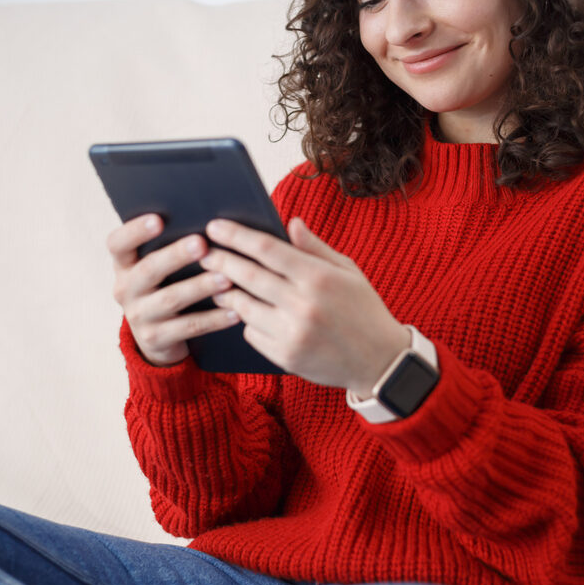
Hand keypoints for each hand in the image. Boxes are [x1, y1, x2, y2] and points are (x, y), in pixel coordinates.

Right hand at [106, 215, 240, 366]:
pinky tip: (235, 311)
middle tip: (202, 243)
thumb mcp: (158, 269)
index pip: (117, 243)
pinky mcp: (156, 339)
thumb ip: (170, 246)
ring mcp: (138, 316)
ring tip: (226, 278)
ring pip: (170, 299)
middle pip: (148, 269)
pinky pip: (189, 327)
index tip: (158, 219)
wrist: (158, 338)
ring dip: (200, 287)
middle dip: (176, 256)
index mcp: (124, 265)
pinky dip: (214, 319)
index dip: (135, 231)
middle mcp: (125, 289)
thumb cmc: (165, 287)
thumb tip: (209, 222)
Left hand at [201, 217, 410, 393]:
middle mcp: (303, 305)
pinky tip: (247, 313)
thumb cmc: (364, 310)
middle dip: (220, 261)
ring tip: (218, 283)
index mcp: (319, 277)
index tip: (215, 227)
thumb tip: (290, 223)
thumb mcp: (348, 272)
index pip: (267, 249)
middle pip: (248, 276)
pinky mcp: (285, 357)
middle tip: (203, 253)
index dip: (237, 236)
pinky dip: (247, 322)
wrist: (380, 361)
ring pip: (243, 307)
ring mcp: (292, 333)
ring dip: (226, 293)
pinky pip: (252, 334)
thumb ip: (315, 248)